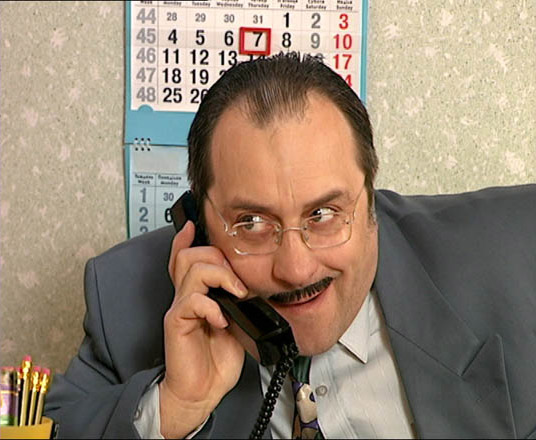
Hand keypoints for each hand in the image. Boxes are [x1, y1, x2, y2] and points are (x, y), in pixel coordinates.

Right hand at [159, 221, 246, 437]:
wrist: (201, 390)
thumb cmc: (217, 359)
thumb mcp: (235, 321)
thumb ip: (237, 300)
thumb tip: (252, 284)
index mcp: (198, 294)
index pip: (185, 258)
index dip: (185, 239)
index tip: (192, 224)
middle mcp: (185, 296)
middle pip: (190, 256)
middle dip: (218, 258)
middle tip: (237, 282)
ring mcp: (180, 309)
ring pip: (192, 270)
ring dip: (220, 277)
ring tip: (235, 296)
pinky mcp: (176, 323)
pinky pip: (191, 301)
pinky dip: (211, 307)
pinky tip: (222, 321)